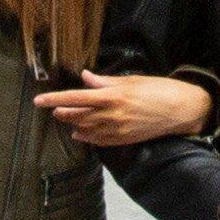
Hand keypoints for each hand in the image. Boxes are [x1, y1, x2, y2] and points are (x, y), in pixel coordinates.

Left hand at [31, 73, 209, 149]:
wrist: (181, 110)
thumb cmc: (158, 89)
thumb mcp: (131, 80)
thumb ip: (105, 81)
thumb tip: (85, 78)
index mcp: (112, 96)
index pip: (75, 98)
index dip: (55, 99)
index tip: (39, 100)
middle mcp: (112, 115)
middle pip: (77, 115)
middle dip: (62, 112)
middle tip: (52, 109)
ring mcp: (118, 130)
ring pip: (86, 129)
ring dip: (73, 124)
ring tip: (65, 119)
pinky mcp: (124, 140)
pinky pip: (99, 141)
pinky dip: (87, 137)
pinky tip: (81, 133)